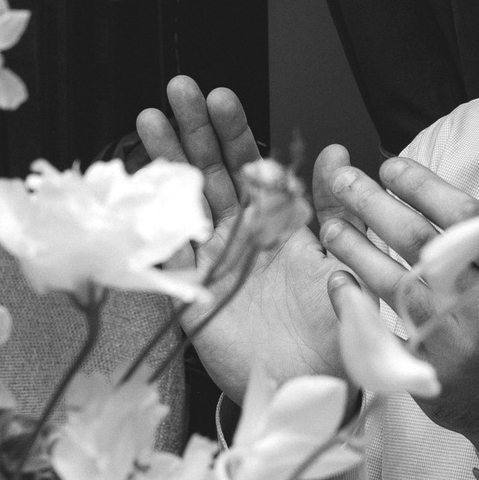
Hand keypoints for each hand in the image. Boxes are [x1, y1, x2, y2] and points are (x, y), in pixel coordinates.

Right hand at [135, 77, 343, 396]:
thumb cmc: (336, 332)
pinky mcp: (192, 295)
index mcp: (281, 226)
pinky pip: (167, 253)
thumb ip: (335, 209)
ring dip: (168, 160)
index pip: (255, 168)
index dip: (237, 134)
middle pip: (214, 173)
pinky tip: (134, 183)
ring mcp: (214, 262)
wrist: (314, 391)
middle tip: (180, 89)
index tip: (223, 97)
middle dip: (196, 130)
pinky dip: (151, 220)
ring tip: (150, 116)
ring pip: (185, 203)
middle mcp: (244, 238)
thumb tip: (337, 149)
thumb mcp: (344, 262)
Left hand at [316, 144, 478, 467]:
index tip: (390, 166)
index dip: (422, 186)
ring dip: (356, 249)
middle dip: (375, 205)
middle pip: (422, 244)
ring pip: (395, 283)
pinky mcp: (430, 373)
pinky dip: (354, 303)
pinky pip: (381, 331)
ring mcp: (457, 342)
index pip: (464, 216)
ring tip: (331, 223)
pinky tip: (337, 277)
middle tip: (343, 179)